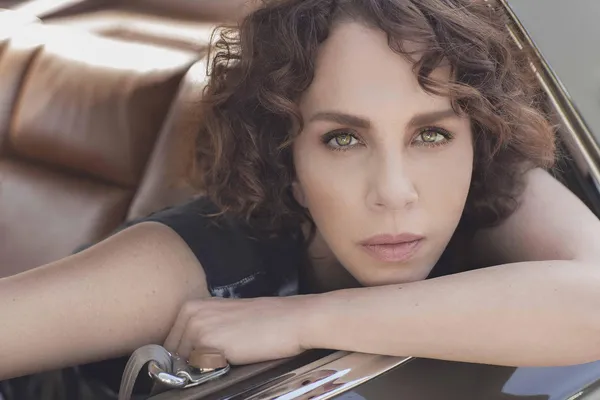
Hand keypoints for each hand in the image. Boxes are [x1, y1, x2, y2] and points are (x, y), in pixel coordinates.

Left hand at [163, 296, 311, 364]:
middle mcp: (190, 313)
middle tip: (218, 361)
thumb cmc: (265, 321)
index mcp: (192, 305)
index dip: (183, 357)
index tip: (200, 361)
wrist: (291, 320)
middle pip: (172, 353)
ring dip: (199, 369)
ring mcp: (196, 327)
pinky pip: (196, 370)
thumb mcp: (226, 318)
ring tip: (226, 359)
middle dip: (189, 363)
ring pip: (182, 364)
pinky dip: (209, 373)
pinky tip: (230, 361)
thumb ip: (202, 330)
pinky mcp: (207, 344)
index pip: (170, 342)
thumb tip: (184, 357)